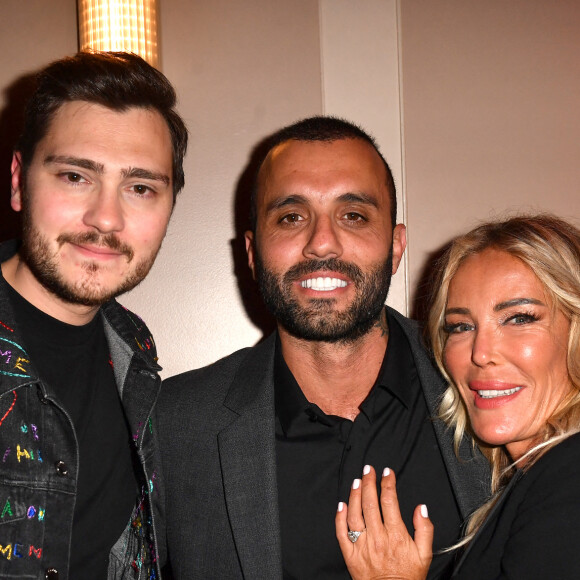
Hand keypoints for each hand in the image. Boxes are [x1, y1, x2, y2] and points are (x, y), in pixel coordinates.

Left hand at [335, 465, 432, 579]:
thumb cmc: (407, 577)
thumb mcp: (425, 555)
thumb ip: (425, 529)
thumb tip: (421, 509)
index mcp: (395, 535)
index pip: (390, 501)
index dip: (388, 483)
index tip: (387, 472)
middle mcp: (377, 538)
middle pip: (370, 502)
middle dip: (369, 482)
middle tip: (368, 469)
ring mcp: (362, 545)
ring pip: (355, 513)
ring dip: (355, 495)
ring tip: (357, 481)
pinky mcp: (350, 554)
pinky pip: (342, 532)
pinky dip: (340, 517)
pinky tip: (342, 505)